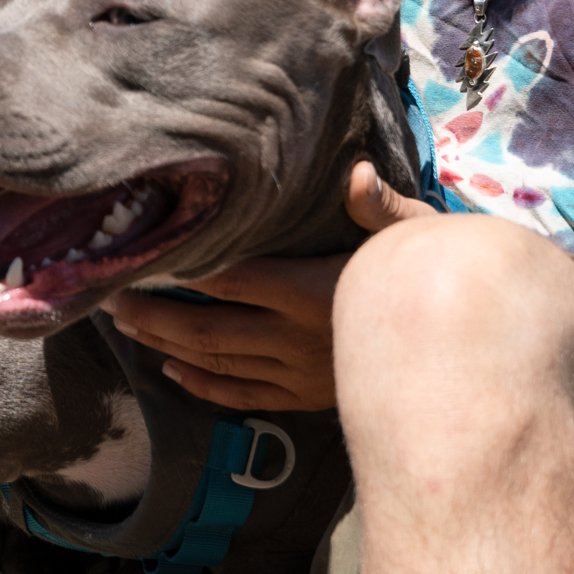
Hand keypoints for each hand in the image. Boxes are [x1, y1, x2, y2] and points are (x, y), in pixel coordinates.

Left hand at [103, 161, 434, 408]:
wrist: (463, 365)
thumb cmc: (439, 284)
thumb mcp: (419, 235)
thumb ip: (380, 207)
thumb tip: (354, 173)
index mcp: (313, 292)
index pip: (232, 278)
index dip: (182, 269)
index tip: (141, 255)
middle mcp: (296, 339)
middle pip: (206, 327)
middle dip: (153, 313)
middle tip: (109, 295)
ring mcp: (297, 375)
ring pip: (216, 363)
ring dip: (166, 346)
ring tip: (127, 327)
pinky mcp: (305, 400)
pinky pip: (243, 397)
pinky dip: (204, 385)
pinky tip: (174, 372)